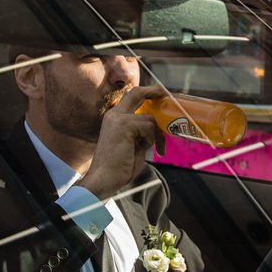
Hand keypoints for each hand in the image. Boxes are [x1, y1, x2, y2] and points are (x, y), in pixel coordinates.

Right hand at [76, 84, 168, 200]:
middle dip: (154, 92)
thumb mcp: (134, 146)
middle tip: (167, 95)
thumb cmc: (118, 168)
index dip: (146, 93)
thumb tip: (157, 131)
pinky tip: (146, 149)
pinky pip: (148, 127)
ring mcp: (118, 118)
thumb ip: (142, 134)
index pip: (130, 98)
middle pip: (137, 93)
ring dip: (156, 134)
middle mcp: (115, 115)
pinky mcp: (124, 125)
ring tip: (155, 149)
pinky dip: (152, 139)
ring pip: (149, 118)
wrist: (104, 179)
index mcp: (115, 119)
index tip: (160, 93)